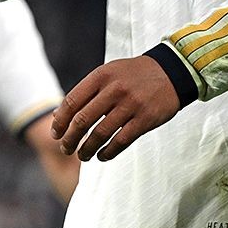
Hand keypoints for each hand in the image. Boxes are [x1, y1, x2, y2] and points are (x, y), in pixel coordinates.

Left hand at [51, 55, 181, 160]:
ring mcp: (131, 105)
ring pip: (101, 134)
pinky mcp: (146, 119)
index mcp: (100, 76)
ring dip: (87, 149)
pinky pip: (122, 141)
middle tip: (65, 149)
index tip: (55, 134)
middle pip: (83, 120)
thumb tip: (58, 116)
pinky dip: (108, 152)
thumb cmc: (132, 75)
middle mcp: (114, 90)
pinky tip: (102, 156)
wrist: (172, 71)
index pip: (71, 102)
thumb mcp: (107, 74)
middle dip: (70, 139)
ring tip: (82, 156)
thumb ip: (84, 93)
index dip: (60, 121)